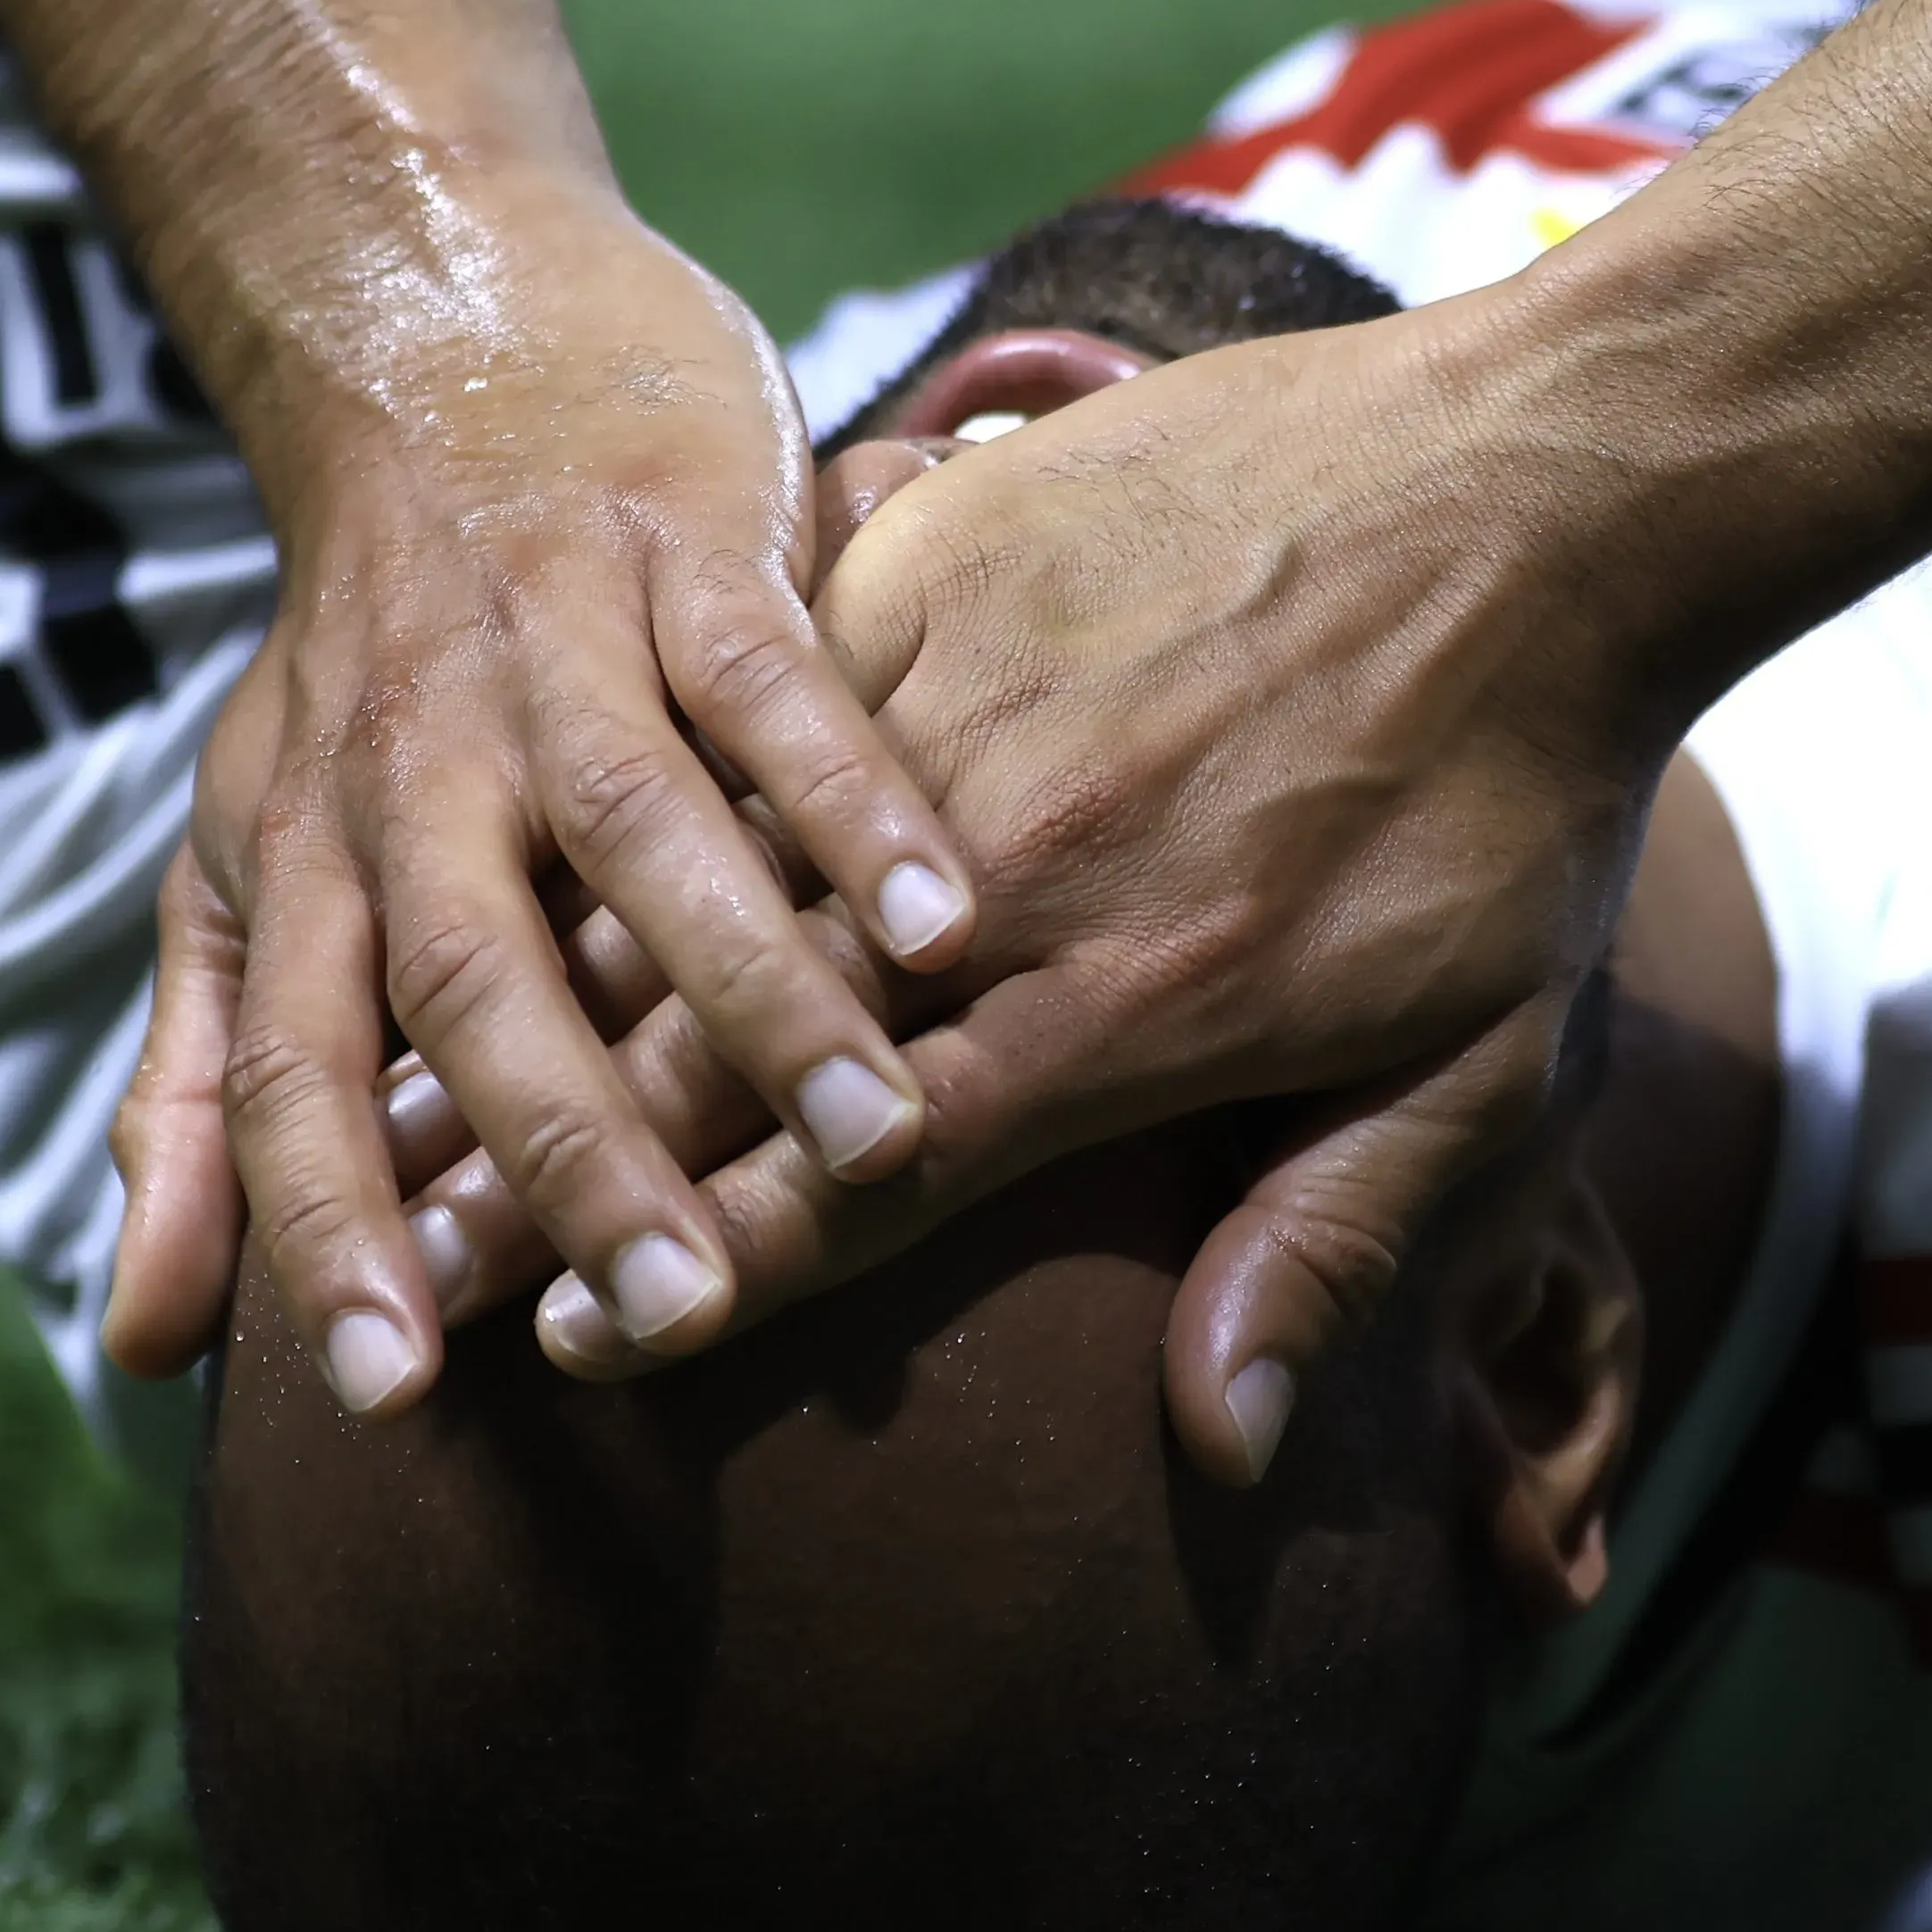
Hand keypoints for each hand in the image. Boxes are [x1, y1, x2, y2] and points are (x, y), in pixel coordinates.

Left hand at [97, 197, 978, 1415]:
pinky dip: (855, 791)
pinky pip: (775, 679)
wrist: (435, 329)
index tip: (391, 1400)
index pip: (292, 1070)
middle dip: (572, 1151)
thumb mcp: (248, 859)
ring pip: (642, 833)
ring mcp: (553, 639)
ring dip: (752, 987)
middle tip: (681, 1313)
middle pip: (477, 977)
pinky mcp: (688, 539)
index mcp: (308, 853)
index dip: (328, 1227)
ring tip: (868, 1141)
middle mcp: (416, 757)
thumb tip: (134, 1346)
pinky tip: (944, 915)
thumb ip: (203, 1097)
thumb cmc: (361, 651)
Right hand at [467, 305, 1672, 1485]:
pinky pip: (756, 688)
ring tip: (386, 1077)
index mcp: (1118, 1005)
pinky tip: (515, 840)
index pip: (866, 1178)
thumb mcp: (1488, 1063)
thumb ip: (1335, 1245)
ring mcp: (956, 696)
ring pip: (700, 864)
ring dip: (541, 979)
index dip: (710, 1266)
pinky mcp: (939, 560)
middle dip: (547, 1160)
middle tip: (395, 1255)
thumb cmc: (1524, 800)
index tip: (560, 1353)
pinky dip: (640, 778)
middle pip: (730, 1038)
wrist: (1545, 489)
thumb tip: (1224, 1442)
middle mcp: (1006, 868)